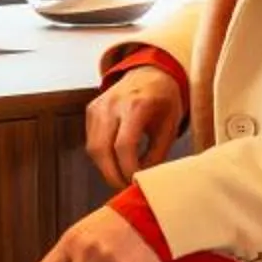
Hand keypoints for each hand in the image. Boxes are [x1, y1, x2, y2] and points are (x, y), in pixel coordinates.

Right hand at [87, 65, 185, 188]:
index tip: (136, 183)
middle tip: (125, 188)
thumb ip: (157, 154)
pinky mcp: (91, 110)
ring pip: (93, 148)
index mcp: (136, 105)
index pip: (124, 145)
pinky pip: (91, 141)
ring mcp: (98, 106)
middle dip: (112, 175)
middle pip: (102, 149)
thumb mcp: (169, 126)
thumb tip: (143, 180)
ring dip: (105, 168)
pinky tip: (115, 162)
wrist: (150, 73)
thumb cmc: (164, 100)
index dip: (128, 169)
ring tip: (121, 178)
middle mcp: (112, 104)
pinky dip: (101, 157)